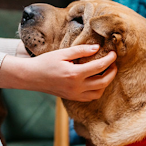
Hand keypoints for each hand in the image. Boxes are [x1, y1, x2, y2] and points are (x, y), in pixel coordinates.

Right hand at [0, 44, 117, 101]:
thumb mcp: (62, 53)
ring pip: (98, 92)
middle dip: (112, 72)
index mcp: (75, 74)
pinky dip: (97, 90)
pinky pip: (90, 97)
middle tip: (114, 64)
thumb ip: (81, 50)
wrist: (31, 77)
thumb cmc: (45, 62)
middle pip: (103, 82)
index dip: (110, 59)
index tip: (114, 53)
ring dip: (106, 83)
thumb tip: (97, 48)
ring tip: (106, 72)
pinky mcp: (72, 98)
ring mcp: (74, 95)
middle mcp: (77, 87)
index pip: (99, 67)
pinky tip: (96, 81)